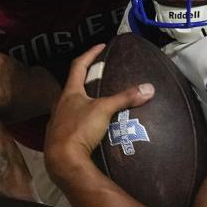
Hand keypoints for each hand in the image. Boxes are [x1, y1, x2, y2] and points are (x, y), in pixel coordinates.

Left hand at [44, 44, 154, 185]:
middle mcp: (60, 104)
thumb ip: (125, 98)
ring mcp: (57, 121)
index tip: (101, 46)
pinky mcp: (59, 137)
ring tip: (98, 102)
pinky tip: (90, 126)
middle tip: (100, 75)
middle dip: (86, 79)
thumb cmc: (79, 129)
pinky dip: (81, 119)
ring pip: (70, 105)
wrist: (63, 160)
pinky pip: (70, 122)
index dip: (90, 54)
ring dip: (83, 101)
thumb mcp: (104, 110)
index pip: (79, 65)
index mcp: (69, 92)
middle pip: (73, 85)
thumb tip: (149, 88)